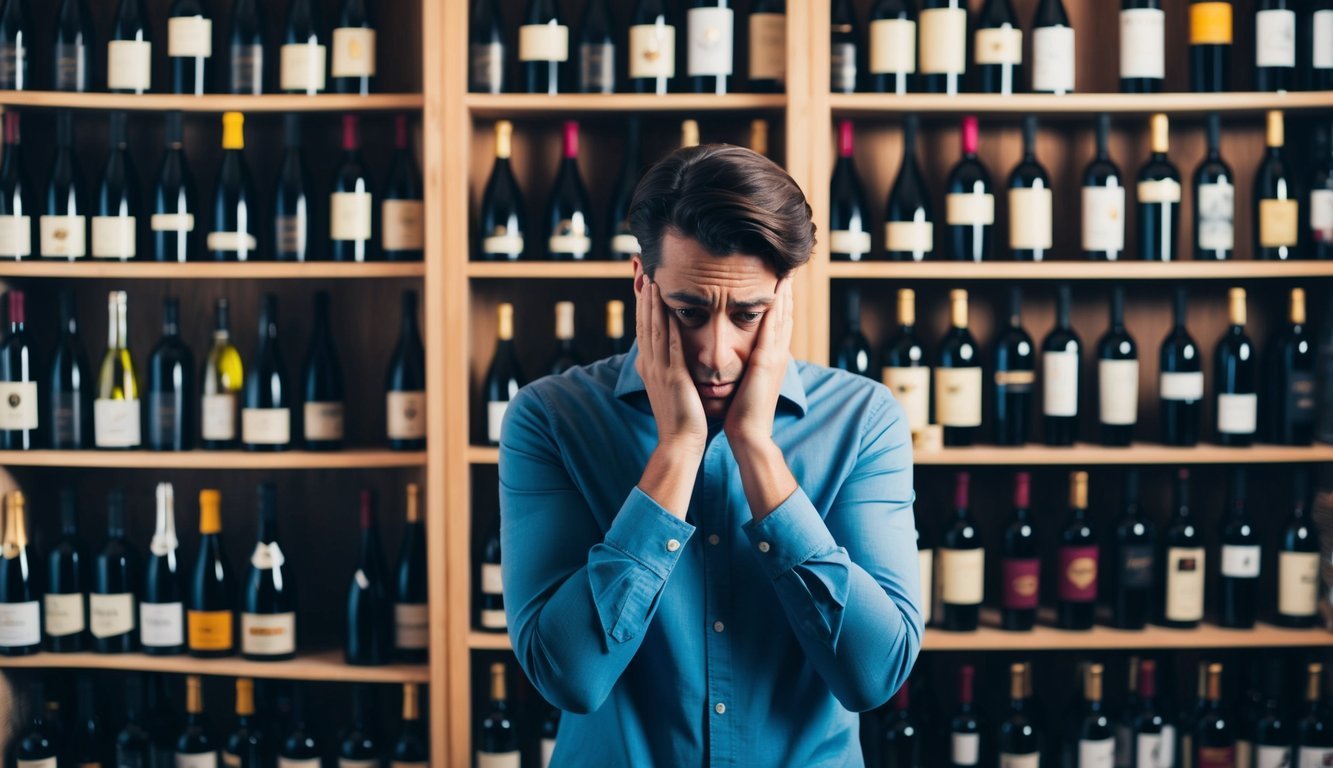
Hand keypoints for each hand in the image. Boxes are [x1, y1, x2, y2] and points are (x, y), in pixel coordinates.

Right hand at [635, 279, 707, 458]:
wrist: (680, 443)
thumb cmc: (681, 419)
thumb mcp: (669, 389)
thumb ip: (667, 370)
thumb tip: (665, 358)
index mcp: (650, 367)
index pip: (644, 329)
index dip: (643, 306)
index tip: (645, 284)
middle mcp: (650, 365)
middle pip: (644, 323)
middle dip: (644, 297)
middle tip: (643, 272)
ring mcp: (659, 371)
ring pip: (654, 330)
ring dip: (653, 304)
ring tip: (653, 281)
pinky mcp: (672, 377)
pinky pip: (670, 345)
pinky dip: (668, 325)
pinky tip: (670, 308)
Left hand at [723, 276, 792, 449]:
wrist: (749, 434)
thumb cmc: (743, 413)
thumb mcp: (747, 384)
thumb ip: (747, 368)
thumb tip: (740, 358)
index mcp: (772, 360)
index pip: (778, 323)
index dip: (780, 302)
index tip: (777, 281)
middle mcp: (778, 355)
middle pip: (785, 315)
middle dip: (786, 292)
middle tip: (788, 268)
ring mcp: (775, 357)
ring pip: (783, 317)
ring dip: (784, 294)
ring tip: (785, 272)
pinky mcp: (766, 362)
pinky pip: (773, 329)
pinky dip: (776, 308)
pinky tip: (775, 291)